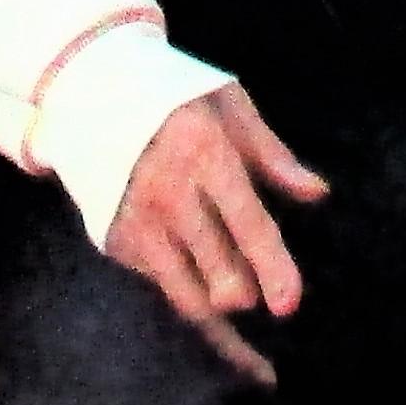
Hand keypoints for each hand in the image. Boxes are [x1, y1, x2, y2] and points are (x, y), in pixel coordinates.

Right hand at [104, 87, 328, 387]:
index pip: (248, 223)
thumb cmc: (173, 93)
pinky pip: (165, 284)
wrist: (87, 88)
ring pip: (189, 298)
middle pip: (221, 275)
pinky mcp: (116, 242)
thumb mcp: (227, 103)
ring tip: (240, 316)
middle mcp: (169, 194)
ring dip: (220, 310)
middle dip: (247, 291)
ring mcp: (137, 223)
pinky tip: (201, 283)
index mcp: (204, 153)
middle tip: (264, 290)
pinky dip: (189, 291)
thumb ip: (272, 155)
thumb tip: (318, 194)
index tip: (289, 305)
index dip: (273, 267)